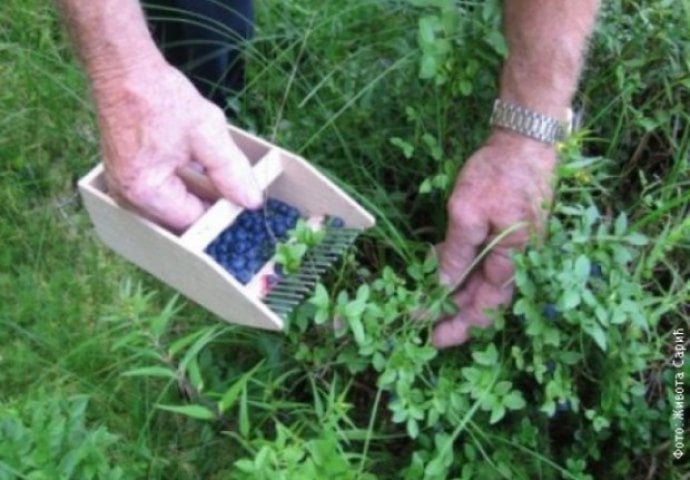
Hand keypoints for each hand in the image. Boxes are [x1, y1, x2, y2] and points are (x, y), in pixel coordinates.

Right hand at [93, 60, 262, 229]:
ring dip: (194, 196)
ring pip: (169, 208)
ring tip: (211, 174)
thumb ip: (231, 171)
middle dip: (206, 205)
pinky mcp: (124, 177)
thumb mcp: (206, 133)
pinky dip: (179, 187)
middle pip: (179, 219)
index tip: (238, 193)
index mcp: (145, 192)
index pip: (193, 220)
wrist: (125, 70)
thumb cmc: (160, 98)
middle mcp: (127, 197)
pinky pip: (158, 195)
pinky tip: (194, 170)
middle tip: (228, 185)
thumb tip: (251, 202)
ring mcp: (122, 188)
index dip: (220, 209)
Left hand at [433, 130, 556, 347]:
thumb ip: (456, 253)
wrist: (525, 140)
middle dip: (450, 312)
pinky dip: (459, 267)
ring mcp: (512, 249)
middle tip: (418, 318)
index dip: (458, 327)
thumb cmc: (498, 174)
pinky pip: (481, 261)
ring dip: (452, 290)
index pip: (485, 309)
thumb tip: (443, 287)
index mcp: (512, 262)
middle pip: (481, 300)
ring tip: (422, 292)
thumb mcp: (468, 213)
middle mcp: (516, 262)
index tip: (431, 339)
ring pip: (479, 281)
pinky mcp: (505, 235)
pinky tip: (437, 263)